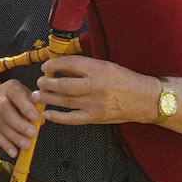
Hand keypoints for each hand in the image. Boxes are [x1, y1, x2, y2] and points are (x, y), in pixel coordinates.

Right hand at [0, 79, 40, 157]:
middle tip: (33, 133)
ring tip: (27, 145)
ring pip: (2, 126)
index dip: (26, 107)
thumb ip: (34, 104)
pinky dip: (6, 145)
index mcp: (10, 88)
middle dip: (20, 125)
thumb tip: (42, 118)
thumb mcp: (25, 94)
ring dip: (15, 137)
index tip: (36, 117)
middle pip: (6, 112)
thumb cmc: (15, 98)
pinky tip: (14, 152)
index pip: (17, 95)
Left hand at [33, 56, 157, 125]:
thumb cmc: (126, 81)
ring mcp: (94, 104)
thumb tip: (63, 67)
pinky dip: (57, 117)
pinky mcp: (95, 117)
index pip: (70, 64)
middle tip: (38, 81)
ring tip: (37, 95)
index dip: (54, 64)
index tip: (46, 66)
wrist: (144, 99)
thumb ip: (85, 68)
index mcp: (98, 70)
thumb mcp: (107, 67)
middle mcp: (95, 86)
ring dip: (47, 98)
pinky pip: (71, 118)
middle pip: (63, 84)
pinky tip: (47, 113)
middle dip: (47, 82)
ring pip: (64, 101)